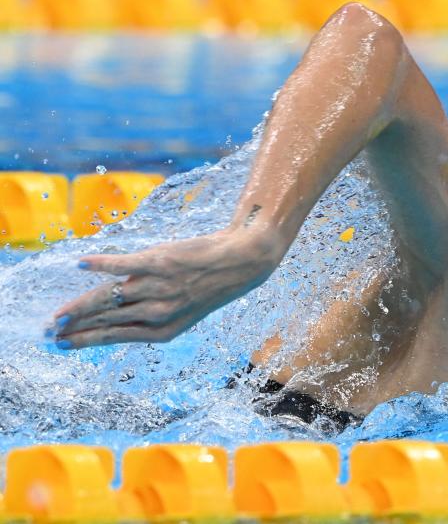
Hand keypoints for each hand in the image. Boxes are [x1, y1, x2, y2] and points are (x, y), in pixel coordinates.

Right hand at [50, 228, 282, 348]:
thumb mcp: (180, 310)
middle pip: (107, 319)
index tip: (61, 344)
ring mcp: (159, 287)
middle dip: (75, 327)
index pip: (115, 336)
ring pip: (109, 297)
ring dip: (80, 304)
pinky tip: (81, 266)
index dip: (85, 340)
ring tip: (58, 313)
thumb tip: (107, 307)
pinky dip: (101, 264)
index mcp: (164, 330)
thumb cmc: (206, 286)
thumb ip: (145, 312)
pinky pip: (122, 264)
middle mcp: (159, 312)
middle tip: (50, 330)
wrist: (240, 262)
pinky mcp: (160, 261)